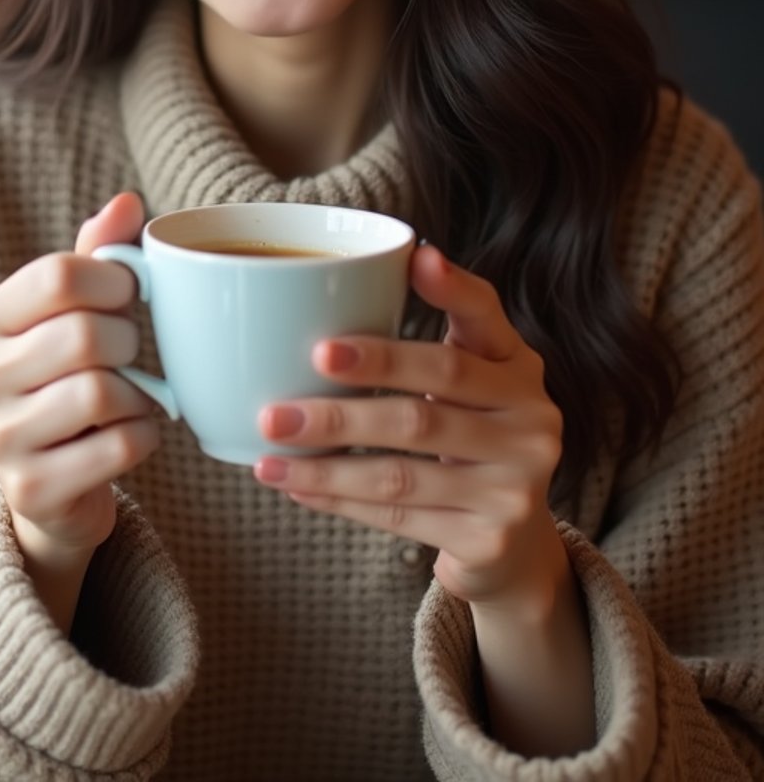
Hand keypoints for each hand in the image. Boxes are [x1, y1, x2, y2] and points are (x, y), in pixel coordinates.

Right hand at [0, 192, 159, 575]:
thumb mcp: (79, 310)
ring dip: (139, 395)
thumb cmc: (71, 376)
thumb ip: (100, 253)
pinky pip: (119, 447)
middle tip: (130, 356)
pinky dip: (144, 437)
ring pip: (101, 393)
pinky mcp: (29, 491)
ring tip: (132, 398)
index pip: (60, 275)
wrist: (56, 485)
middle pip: (85, 335)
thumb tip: (127, 201)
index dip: (115, 281)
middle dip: (130, 343)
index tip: (129, 297)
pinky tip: (131, 435)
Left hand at [255, 244, 566, 614]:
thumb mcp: (466, 381)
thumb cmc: (467, 435)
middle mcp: (530, 420)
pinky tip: (296, 485)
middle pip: (431, 400)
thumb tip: (350, 283)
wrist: (511, 542)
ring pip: (403, 468)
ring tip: (270, 442)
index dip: (453, 288)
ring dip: (326, 458)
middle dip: (358, 385)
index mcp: (517, 365)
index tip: (416, 259)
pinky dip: (339, 498)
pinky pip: (399, 515)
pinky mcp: (490, 538)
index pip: (487, 316)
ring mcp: (516, 484)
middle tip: (301, 369)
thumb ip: (422, 342)